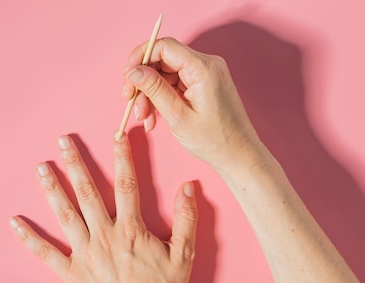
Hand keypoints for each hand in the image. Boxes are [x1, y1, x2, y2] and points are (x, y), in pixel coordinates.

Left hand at [9, 134, 197, 282]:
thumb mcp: (184, 256)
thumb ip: (187, 219)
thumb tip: (190, 187)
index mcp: (131, 229)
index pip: (127, 184)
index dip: (123, 157)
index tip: (118, 135)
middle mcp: (104, 235)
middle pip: (88, 192)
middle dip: (75, 163)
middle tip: (62, 140)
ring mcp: (84, 253)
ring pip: (65, 214)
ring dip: (52, 189)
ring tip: (40, 168)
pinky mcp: (70, 273)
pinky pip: (45, 253)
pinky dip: (29, 238)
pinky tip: (14, 223)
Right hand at [122, 37, 263, 169]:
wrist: (238, 154)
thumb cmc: (214, 140)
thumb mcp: (177, 116)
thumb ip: (154, 89)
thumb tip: (133, 71)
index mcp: (203, 68)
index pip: (164, 46)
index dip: (140, 58)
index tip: (126, 78)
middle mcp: (206, 65)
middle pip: (161, 60)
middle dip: (142, 82)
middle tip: (131, 104)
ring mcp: (205, 74)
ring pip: (164, 74)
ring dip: (149, 95)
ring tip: (145, 118)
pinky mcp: (202, 84)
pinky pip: (173, 84)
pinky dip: (160, 99)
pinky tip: (154, 118)